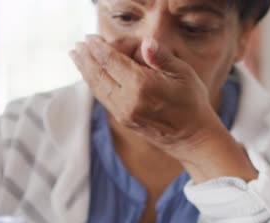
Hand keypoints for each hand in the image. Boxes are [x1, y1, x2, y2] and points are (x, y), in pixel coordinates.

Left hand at [70, 35, 257, 181]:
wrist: (192, 137)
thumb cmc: (191, 102)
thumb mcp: (183, 73)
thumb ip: (161, 56)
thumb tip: (146, 43)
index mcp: (141, 85)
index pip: (112, 61)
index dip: (98, 48)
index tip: (89, 39)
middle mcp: (127, 100)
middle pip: (99, 74)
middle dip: (86, 59)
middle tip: (77, 46)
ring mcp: (123, 113)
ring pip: (97, 88)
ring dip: (85, 71)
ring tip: (77, 57)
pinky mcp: (123, 120)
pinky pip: (103, 98)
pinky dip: (94, 84)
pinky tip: (91, 76)